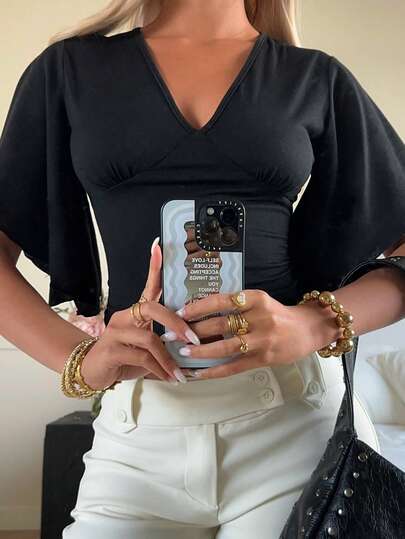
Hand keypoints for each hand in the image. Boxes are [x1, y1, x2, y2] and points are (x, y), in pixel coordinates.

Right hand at [80, 237, 198, 388]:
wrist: (91, 373)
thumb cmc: (122, 359)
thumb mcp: (145, 349)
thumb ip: (164, 343)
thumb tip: (193, 345)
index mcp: (134, 314)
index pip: (148, 288)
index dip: (154, 268)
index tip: (159, 246)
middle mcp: (124, 318)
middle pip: (151, 308)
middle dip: (176, 323)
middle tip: (193, 339)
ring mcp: (115, 333)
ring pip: (150, 339)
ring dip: (168, 359)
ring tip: (179, 374)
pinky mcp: (111, 350)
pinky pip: (142, 358)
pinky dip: (159, 370)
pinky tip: (167, 378)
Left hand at [175, 289, 331, 379]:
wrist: (308, 329)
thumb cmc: (276, 314)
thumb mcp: (258, 301)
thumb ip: (235, 305)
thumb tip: (198, 312)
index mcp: (256, 298)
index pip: (222, 300)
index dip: (199, 307)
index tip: (179, 312)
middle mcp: (259, 318)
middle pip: (220, 324)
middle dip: (192, 331)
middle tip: (170, 335)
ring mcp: (262, 340)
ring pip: (225, 347)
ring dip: (200, 352)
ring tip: (181, 353)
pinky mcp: (263, 359)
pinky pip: (234, 367)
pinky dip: (214, 371)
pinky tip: (198, 374)